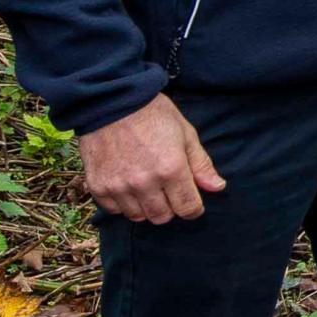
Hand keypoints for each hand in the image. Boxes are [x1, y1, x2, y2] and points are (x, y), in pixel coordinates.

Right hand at [82, 93, 225, 223]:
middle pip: (162, 217)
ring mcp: (119, 186)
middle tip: (166, 190)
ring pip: (138, 216)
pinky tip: (126, 185)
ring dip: (145, 206)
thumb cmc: (152, 112)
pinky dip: (122, 202)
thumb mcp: (185, 132)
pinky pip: (114, 209)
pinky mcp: (98, 185)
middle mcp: (145, 182)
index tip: (191, 201)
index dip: (193, 207)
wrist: (111, 99)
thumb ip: (201, 164)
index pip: (188, 209)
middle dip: (169, 207)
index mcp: (171, 169)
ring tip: (145, 186)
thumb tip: (217, 187)